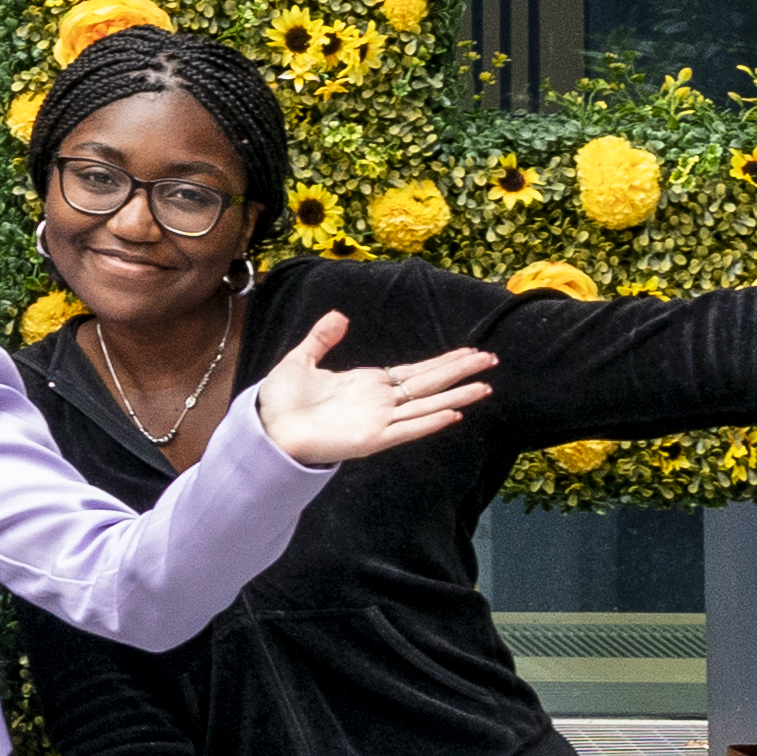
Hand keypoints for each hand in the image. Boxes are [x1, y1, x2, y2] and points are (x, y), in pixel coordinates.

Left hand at [247, 312, 498, 466]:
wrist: (266, 427)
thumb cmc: (282, 399)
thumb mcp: (302, 359)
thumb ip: (322, 338)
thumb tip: (339, 316)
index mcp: (367, 384)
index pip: (415, 371)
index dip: (442, 361)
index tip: (468, 352)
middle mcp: (379, 402)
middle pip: (428, 384)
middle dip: (459, 372)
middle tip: (491, 360)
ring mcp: (378, 421)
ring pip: (426, 406)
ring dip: (455, 396)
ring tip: (485, 387)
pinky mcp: (371, 439)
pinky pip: (406, 429)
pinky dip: (429, 422)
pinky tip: (452, 413)